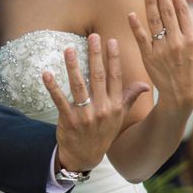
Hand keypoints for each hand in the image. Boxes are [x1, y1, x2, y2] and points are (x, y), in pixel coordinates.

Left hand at [42, 34, 148, 172]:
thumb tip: (145, 84)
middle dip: (95, 55)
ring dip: (73, 66)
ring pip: (78, 85)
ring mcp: (84, 114)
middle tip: (93, 36)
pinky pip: (59, 100)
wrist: (85, 156)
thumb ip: (129, 97)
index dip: (113, 58)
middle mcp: (101, 108)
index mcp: (114, 105)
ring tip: (68, 49)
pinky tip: (47, 74)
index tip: (110, 41)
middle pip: (98, 77)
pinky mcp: (68, 120)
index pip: (115, 77)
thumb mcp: (119, 116)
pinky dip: (52, 87)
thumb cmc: (103, 133)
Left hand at [128, 0, 192, 111]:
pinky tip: (131, 14)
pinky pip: (141, 39)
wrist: (180, 93)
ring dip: (149, 4)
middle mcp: (176, 42)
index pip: (183, 12)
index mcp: (191, 38)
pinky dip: (136, 26)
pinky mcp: (148, 57)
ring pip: (154, 22)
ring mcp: (161, 49)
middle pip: (167, 13)